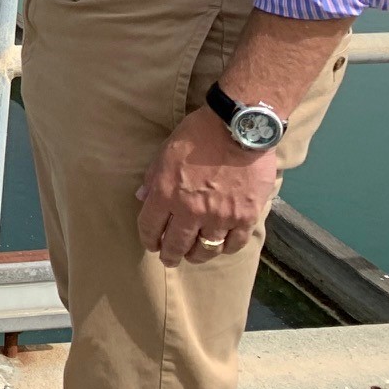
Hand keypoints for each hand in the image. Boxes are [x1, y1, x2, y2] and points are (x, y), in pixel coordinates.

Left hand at [136, 106, 276, 266]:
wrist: (239, 128)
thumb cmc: (198, 134)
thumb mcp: (166, 151)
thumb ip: (153, 178)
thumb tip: (142, 198)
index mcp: (166, 193)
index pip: (150, 227)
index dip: (148, 239)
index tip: (150, 244)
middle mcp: (191, 210)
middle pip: (177, 245)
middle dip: (170, 255)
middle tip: (169, 260)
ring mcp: (220, 216)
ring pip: (205, 250)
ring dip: (197, 256)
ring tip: (194, 256)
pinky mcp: (245, 217)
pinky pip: (233, 244)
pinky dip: (225, 248)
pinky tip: (221, 246)